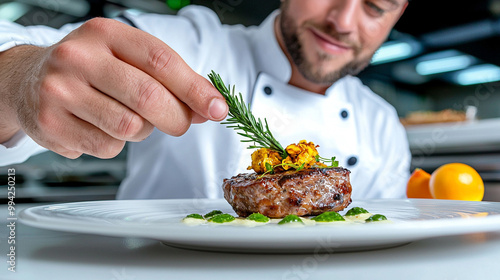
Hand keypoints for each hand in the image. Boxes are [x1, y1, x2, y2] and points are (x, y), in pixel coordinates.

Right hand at [0, 18, 227, 158]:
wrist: (27, 80)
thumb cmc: (90, 70)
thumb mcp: (127, 60)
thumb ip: (169, 80)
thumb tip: (210, 107)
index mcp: (105, 34)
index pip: (161, 61)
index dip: (195, 88)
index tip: (218, 108)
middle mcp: (79, 57)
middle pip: (148, 97)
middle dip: (177, 118)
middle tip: (181, 123)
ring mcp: (60, 91)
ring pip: (130, 127)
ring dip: (142, 131)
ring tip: (126, 117)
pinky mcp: (51, 124)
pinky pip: (108, 147)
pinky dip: (116, 144)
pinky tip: (99, 127)